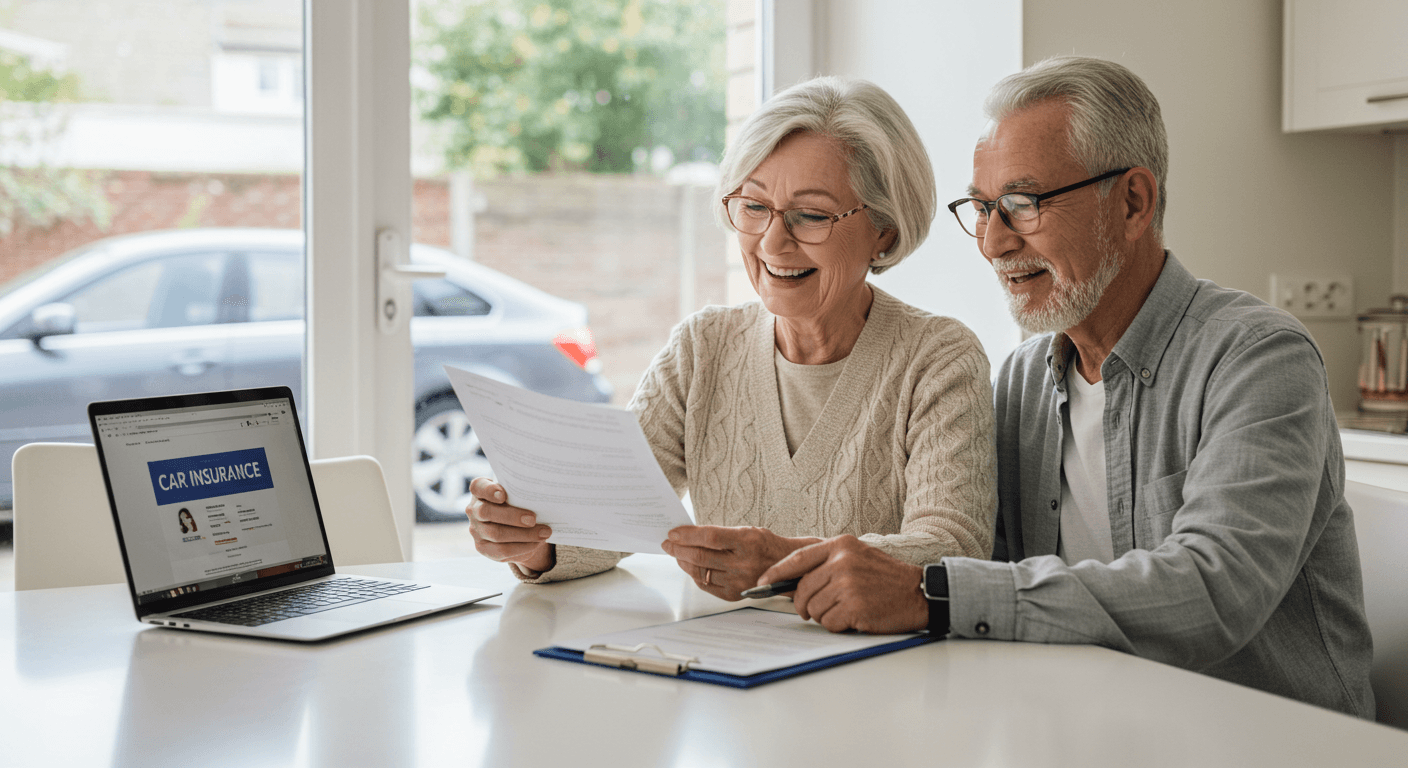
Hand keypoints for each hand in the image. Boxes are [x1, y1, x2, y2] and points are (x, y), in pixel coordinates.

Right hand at [466, 478, 554, 572]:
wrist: (516, 527)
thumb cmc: (518, 503)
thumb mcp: (517, 494)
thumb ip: (521, 493)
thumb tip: (541, 496)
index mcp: (480, 491)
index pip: (478, 487)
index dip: (488, 491)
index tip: (503, 495)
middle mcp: (474, 510)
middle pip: (486, 512)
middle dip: (512, 516)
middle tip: (533, 519)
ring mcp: (476, 530)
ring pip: (496, 534)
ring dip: (524, 535)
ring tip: (543, 533)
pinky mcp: (483, 548)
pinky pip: (502, 550)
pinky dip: (522, 547)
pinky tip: (536, 543)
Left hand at [661, 525, 818, 599]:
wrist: (789, 567)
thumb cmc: (767, 545)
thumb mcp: (748, 531)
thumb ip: (721, 534)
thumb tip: (690, 535)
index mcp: (748, 541)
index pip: (709, 536)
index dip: (687, 535)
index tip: (673, 533)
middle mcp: (744, 563)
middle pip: (701, 556)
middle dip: (679, 549)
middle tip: (668, 544)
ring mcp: (739, 581)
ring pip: (701, 572)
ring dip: (684, 562)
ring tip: (677, 554)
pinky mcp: (735, 594)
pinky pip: (707, 585)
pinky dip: (695, 575)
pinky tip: (690, 568)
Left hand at [757, 535, 927, 633]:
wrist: (918, 592)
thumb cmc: (886, 578)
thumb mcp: (857, 556)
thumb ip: (826, 563)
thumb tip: (790, 580)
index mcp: (840, 545)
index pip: (797, 559)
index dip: (775, 574)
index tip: (762, 584)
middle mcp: (842, 562)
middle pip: (801, 590)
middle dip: (804, 605)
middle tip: (816, 609)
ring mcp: (848, 584)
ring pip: (813, 609)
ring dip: (825, 616)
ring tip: (845, 609)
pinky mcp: (855, 607)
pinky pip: (828, 623)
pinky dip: (838, 625)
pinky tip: (854, 617)